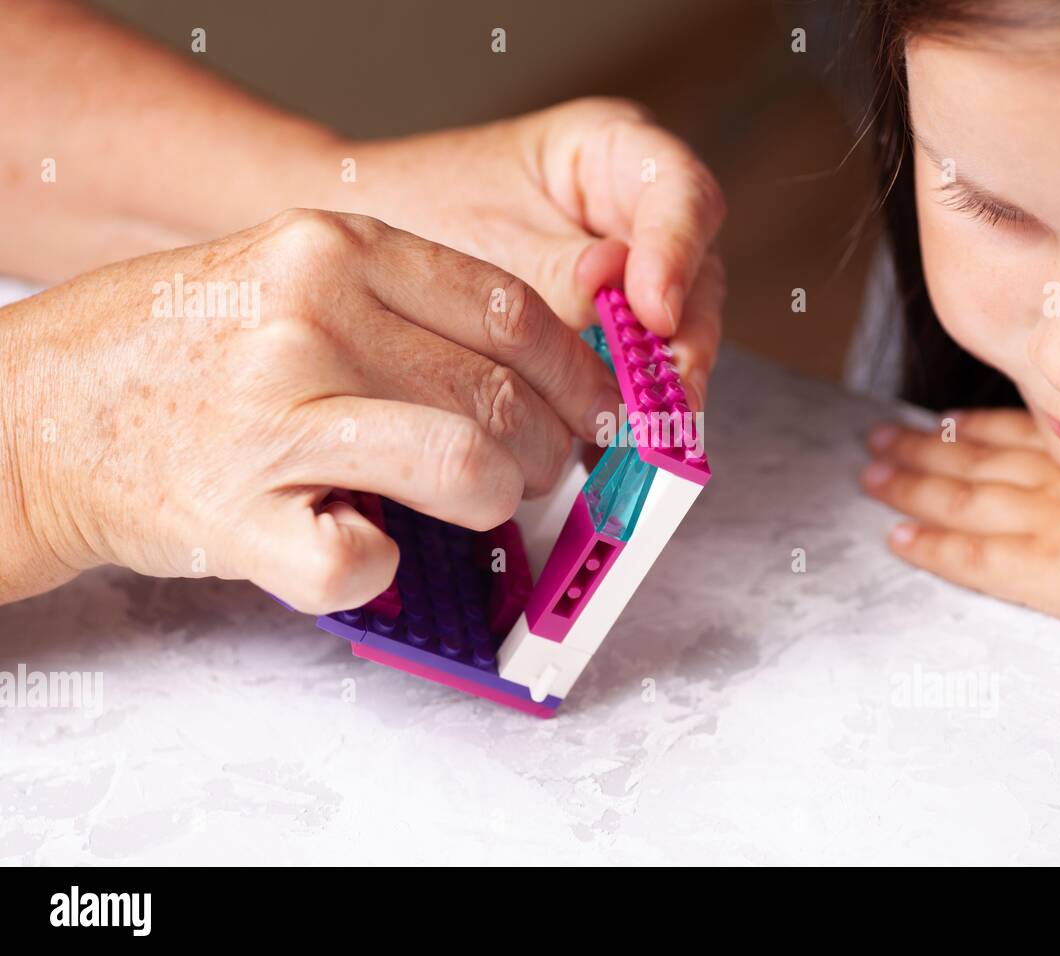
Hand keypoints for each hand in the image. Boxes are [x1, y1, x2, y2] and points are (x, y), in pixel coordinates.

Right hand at [0, 209, 619, 610]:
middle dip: (551, 449)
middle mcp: (309, 319)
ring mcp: (273, 416)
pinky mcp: (238, 514)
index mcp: (333, 249)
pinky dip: (381, 567)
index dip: (578, 371)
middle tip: (544, 471)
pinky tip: (360, 544)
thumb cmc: (175, 348)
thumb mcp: (286, 272)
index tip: (597, 407)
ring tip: (473, 507)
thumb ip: (399, 304)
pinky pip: (363, 559)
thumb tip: (530, 366)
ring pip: (466, 465)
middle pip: (503, 394)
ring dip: (493, 501)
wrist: (30, 410)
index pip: (510, 309)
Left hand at [337, 97, 726, 408]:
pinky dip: (627, 406)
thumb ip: (556, 265)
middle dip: (683, 343)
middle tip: (667, 403)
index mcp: (613, 152)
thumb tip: (617, 290)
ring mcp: (633, 274)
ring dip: (662, 386)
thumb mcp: (487, 234)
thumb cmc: (420, 210)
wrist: (367, 245)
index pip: (682, 193)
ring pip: (679, 331)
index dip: (678, 254)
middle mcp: (638, 212)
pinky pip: (638, 368)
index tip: (654, 312)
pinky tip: (609, 443)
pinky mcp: (613, 331)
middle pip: (698, 273)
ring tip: (643, 435)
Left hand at [860, 409, 1059, 655]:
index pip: (1018, 433)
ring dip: (907, 488)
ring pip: (955, 500)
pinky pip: (967, 558)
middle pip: (972, 459)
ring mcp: (1045, 522)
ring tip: (870, 476)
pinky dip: (928, 548)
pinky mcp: (1042, 572)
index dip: (973, 427)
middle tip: (877, 439)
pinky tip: (896, 541)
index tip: (941, 420)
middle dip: (920, 449)